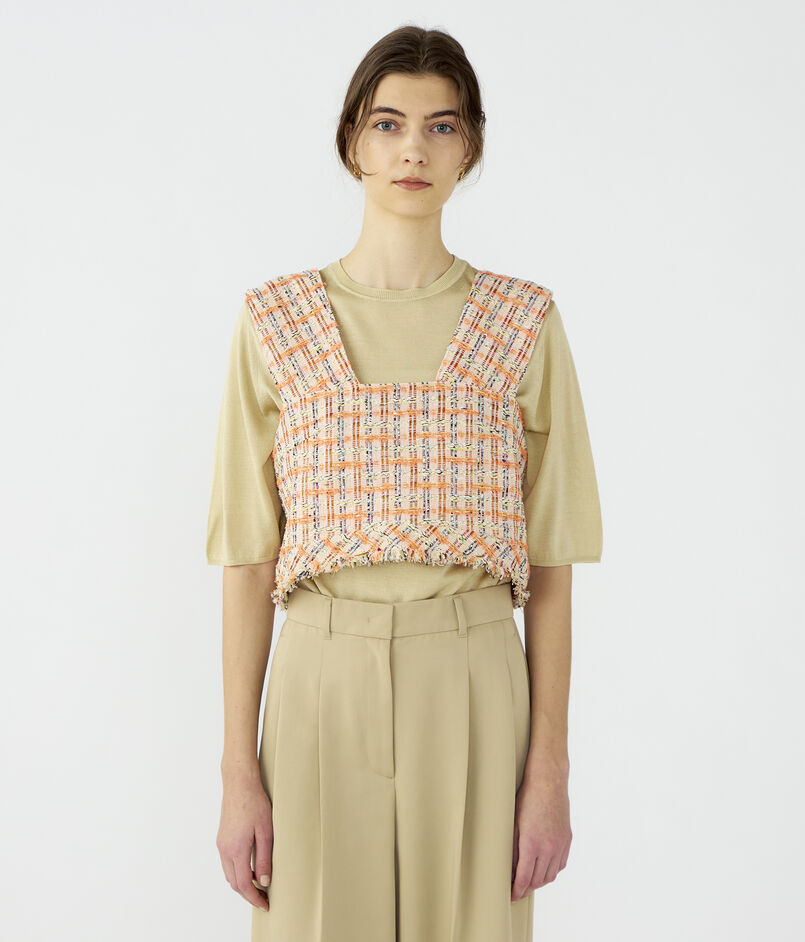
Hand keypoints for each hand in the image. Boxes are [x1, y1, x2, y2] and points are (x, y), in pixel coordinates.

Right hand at [216, 776, 273, 911]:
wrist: (239, 782)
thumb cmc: (254, 802)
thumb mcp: (266, 831)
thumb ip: (264, 858)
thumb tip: (264, 881)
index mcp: (236, 849)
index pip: (243, 884)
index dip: (254, 898)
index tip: (265, 905)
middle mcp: (225, 849)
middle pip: (234, 882)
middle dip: (248, 894)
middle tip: (264, 899)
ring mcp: (221, 843)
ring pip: (229, 873)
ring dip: (242, 883)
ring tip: (259, 885)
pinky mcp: (222, 838)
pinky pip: (228, 862)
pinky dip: (238, 871)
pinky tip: (250, 868)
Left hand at [511, 770, 571, 900]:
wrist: (548, 782)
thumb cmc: (527, 799)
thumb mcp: (513, 823)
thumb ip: (511, 848)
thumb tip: (508, 868)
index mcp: (532, 844)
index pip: (524, 879)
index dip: (517, 891)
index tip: (511, 896)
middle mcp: (548, 848)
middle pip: (538, 881)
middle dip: (526, 889)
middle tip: (517, 891)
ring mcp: (560, 845)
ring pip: (550, 875)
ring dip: (539, 882)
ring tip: (529, 882)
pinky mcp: (567, 840)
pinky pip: (560, 864)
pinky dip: (551, 871)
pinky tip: (543, 869)